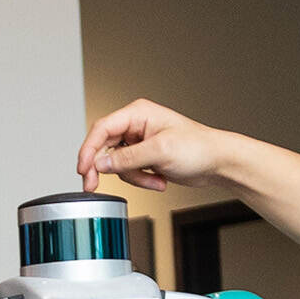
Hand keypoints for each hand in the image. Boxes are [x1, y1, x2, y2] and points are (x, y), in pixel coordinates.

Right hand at [76, 99, 226, 194]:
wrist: (216, 162)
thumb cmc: (197, 148)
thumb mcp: (159, 152)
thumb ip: (126, 158)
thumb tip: (101, 163)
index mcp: (138, 113)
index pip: (102, 129)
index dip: (88, 149)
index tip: (82, 169)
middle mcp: (136, 125)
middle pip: (104, 147)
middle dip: (104, 168)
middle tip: (93, 185)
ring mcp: (139, 142)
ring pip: (117, 163)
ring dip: (134, 177)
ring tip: (155, 180)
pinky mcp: (145, 156)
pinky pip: (130, 171)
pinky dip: (142, 180)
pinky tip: (159, 180)